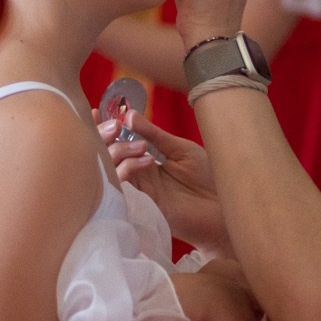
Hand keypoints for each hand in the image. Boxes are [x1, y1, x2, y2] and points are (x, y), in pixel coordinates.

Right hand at [100, 111, 225, 251]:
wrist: (226, 208)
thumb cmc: (208, 179)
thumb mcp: (180, 149)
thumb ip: (154, 135)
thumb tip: (128, 115)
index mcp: (144, 159)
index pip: (115, 142)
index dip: (102, 128)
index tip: (95, 112)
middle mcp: (137, 174)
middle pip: (105, 155)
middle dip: (105, 137)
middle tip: (115, 126)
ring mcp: (139, 190)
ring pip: (110, 169)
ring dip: (119, 151)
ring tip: (140, 146)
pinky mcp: (144, 204)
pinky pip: (124, 186)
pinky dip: (128, 169)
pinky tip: (146, 162)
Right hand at [169, 266, 263, 320]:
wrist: (183, 300)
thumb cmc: (181, 293)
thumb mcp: (193, 292)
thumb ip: (200, 299)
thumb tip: (193, 308)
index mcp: (229, 285)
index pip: (249, 298)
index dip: (251, 309)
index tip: (251, 317)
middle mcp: (242, 298)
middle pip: (257, 315)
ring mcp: (244, 317)